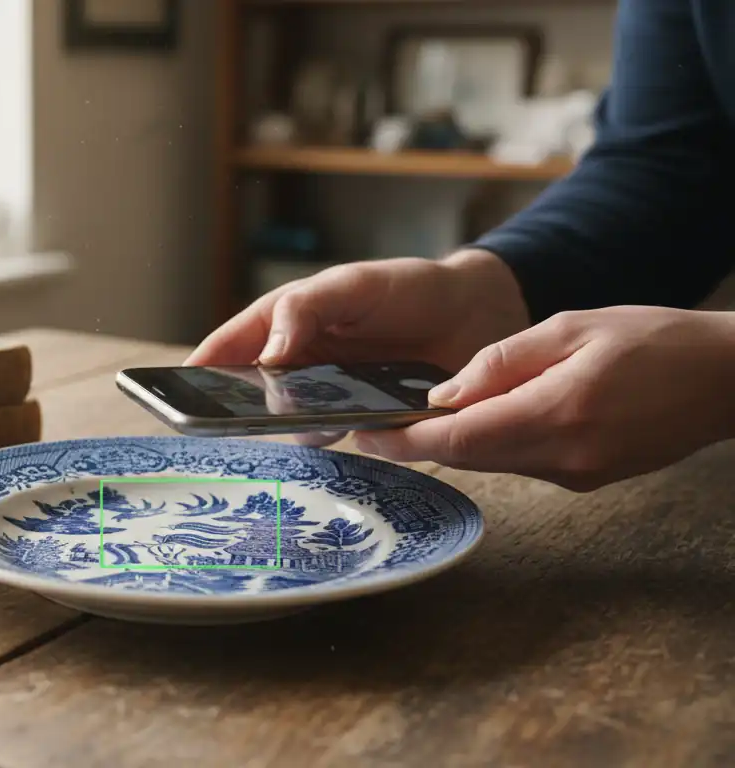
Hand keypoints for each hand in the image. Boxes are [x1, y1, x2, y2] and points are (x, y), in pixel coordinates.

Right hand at [186, 250, 530, 445]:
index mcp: (285, 326)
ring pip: (296, 427)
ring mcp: (331, 401)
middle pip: (254, 398)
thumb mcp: (352, 285)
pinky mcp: (369, 426)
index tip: (169, 395)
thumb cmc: (408, 288)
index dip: (198, 371)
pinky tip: (359, 432)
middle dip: (243, 410)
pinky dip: (346, 443)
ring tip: (316, 419)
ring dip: (300, 428)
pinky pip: (345, 443)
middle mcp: (300, 368)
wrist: (482, 313)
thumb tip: (265, 355)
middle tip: (237, 420)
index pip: (228, 350)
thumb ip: (304, 310)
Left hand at [354, 306, 734, 490]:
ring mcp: (578, 475)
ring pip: (493, 463)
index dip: (405, 440)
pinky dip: (492, 444)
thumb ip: (500, 362)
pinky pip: (522, 463)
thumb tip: (441, 395)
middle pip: (469, 457)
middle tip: (373, 425)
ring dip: (454, 443)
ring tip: (410, 419)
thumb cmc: (654, 339)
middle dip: (419, 443)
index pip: (459, 438)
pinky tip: (477, 420)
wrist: (729, 379)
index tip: (364, 434)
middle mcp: (565, 456)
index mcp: (557, 412)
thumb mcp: (570, 327)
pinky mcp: (587, 479)